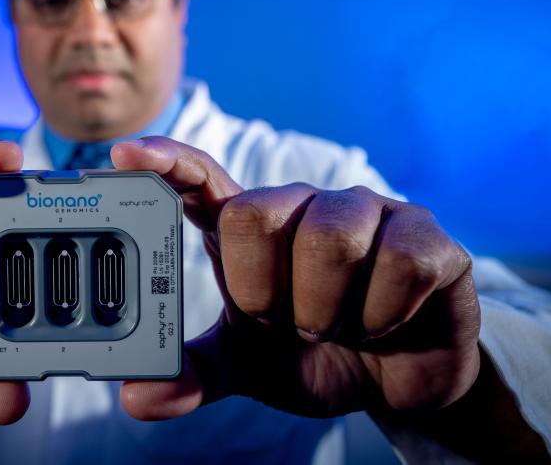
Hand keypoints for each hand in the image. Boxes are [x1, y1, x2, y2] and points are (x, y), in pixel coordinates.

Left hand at [112, 137, 479, 419]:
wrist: (399, 381)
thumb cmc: (313, 355)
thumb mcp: (247, 367)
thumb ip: (193, 374)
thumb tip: (137, 398)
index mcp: (251, 227)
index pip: (201, 177)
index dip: (166, 161)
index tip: (124, 152)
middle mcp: (303, 205)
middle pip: (258, 213)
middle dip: (264, 290)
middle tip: (284, 322)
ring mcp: (367, 213)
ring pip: (330, 237)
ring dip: (325, 307)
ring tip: (334, 326)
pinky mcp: (425, 236)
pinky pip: (399, 262)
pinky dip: (382, 314)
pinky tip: (382, 323)